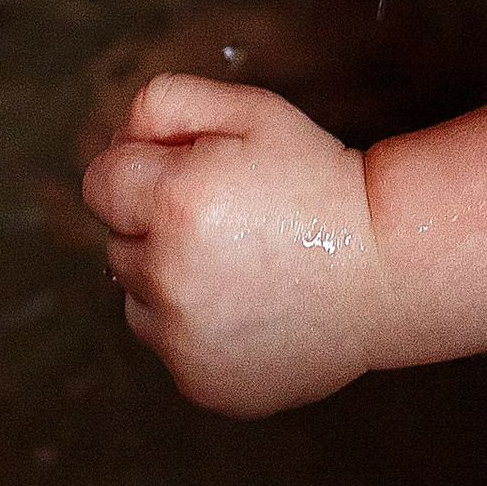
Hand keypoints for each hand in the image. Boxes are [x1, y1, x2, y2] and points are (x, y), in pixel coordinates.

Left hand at [82, 72, 392, 415]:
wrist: (386, 268)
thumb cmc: (318, 181)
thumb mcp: (250, 111)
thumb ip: (166, 103)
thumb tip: (117, 137)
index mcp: (172, 200)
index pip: (100, 184)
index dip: (143, 172)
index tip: (188, 177)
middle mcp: (167, 276)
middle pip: (118, 242)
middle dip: (157, 226)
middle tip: (228, 220)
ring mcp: (183, 339)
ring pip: (139, 299)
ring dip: (171, 281)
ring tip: (242, 266)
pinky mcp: (201, 383)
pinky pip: (171, 346)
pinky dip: (197, 329)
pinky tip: (251, 307)